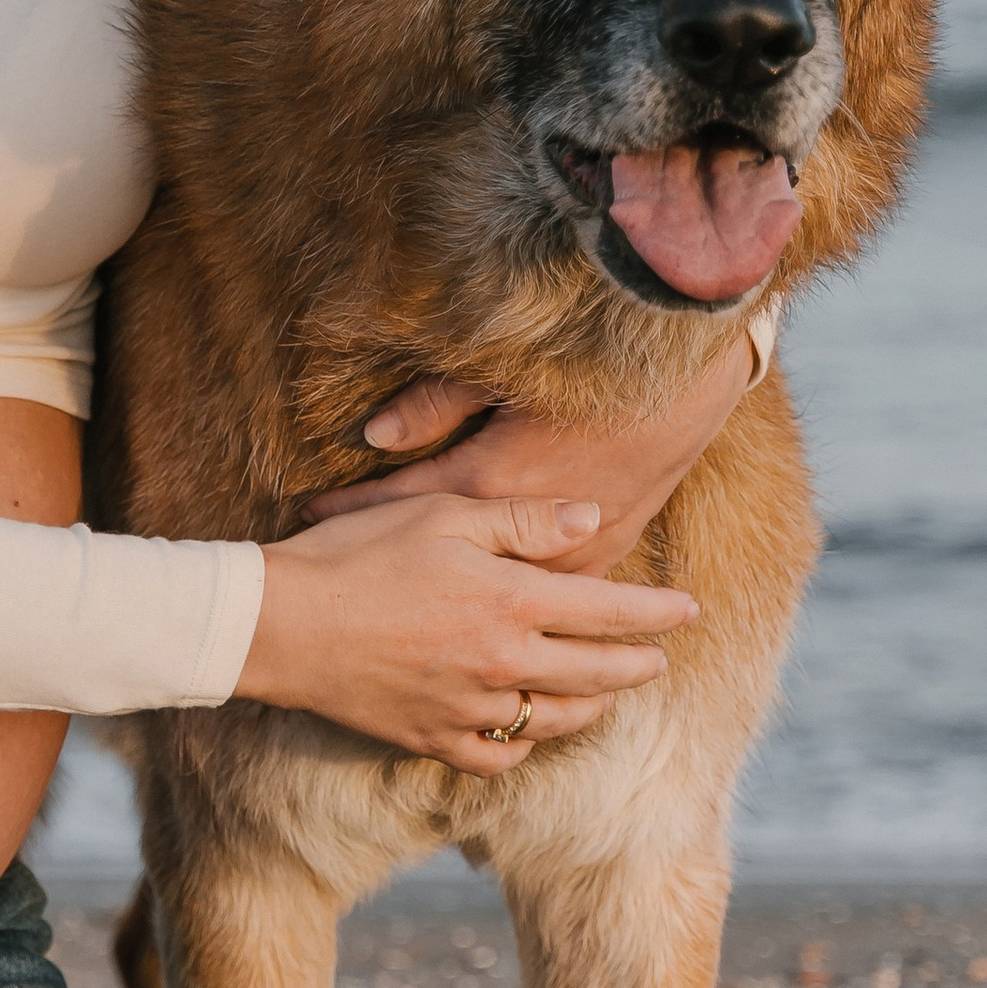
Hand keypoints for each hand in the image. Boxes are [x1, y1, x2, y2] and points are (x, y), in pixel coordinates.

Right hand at [234, 493, 697, 775]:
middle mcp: (503, 664)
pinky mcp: (433, 738)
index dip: (657, 612)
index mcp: (513, 601)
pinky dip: (523, 747)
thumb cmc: (357, 553)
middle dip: (638, 667)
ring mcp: (470, 709)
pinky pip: (498, 758)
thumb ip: (524, 521)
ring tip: (605, 696)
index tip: (689, 610)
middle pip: (597, 674)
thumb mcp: (443, 515)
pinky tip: (528, 732)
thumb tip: (594, 519)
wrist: (282, 625)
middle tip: (658, 661)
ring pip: (555, 721)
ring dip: (592, 708)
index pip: (611, 612)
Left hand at [304, 315, 769, 576]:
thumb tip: (374, 434)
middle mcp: (524, 532)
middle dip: (388, 576)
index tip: (305, 518)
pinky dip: (516, 606)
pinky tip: (486, 618)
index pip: (398, 506)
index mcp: (488, 482)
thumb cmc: (585, 370)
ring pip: (496, 593)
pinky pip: (549, 600)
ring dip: (451, 603)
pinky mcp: (606, 555)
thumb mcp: (498, 374)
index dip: (348, 511)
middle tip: (337, 589)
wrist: (681, 384)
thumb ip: (433, 406)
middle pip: (440, 567)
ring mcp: (569, 553)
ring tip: (396, 616)